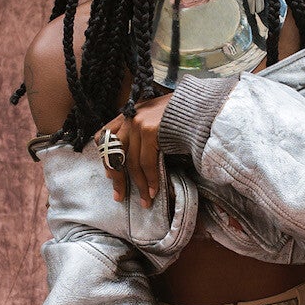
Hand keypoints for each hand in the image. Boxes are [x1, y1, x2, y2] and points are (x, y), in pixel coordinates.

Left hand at [95, 94, 172, 208]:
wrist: (200, 105)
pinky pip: (146, 162)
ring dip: (138, 184)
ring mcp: (138, 123)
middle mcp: (130, 117)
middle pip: (113, 152)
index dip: (106, 158)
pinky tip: (154, 190)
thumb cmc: (182, 115)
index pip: (104, 136)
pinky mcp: (149, 130)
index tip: (111, 175)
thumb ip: (144, 131)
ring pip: (130, 161)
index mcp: (129, 113)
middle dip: (117, 178)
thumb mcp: (156, 118)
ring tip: (144, 199)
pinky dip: (150, 179)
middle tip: (119, 195)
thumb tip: (137, 158)